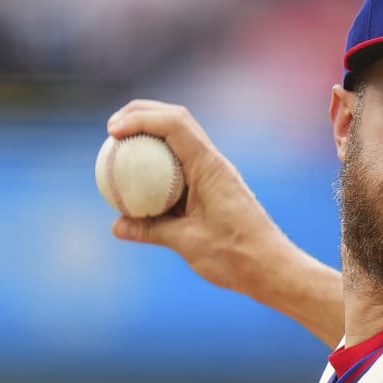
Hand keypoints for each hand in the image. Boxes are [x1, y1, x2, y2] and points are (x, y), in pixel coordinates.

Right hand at [104, 100, 342, 340]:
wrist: (272, 267)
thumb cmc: (236, 256)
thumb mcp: (187, 243)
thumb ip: (151, 231)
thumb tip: (116, 226)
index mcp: (209, 167)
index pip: (173, 124)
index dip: (140, 118)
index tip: (112, 132)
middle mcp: (213, 162)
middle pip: (175, 120)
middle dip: (141, 115)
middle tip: (111, 130)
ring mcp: (214, 173)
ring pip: (179, 139)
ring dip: (151, 135)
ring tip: (121, 147)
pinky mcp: (213, 187)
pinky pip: (181, 165)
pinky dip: (159, 164)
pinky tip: (140, 181)